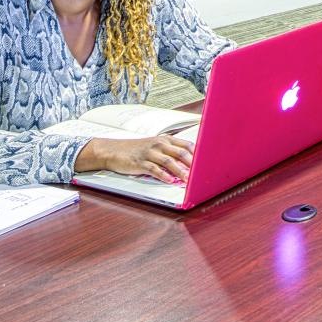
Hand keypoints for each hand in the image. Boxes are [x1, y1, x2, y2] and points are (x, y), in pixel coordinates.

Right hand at [76, 136, 193, 184]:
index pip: (186, 145)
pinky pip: (154, 169)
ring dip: (180, 172)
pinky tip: (169, 181)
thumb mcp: (155, 147)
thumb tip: (189, 165)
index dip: (198, 154)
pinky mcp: (141, 163)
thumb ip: (171, 153)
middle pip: (180, 153)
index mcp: (165, 140)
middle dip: (193, 164)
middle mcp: (159, 144)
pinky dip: (163, 175)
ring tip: (189, 180)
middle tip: (202, 173)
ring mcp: (150, 153)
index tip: (208, 162)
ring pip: (169, 162)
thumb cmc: (137, 150)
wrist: (113, 150)